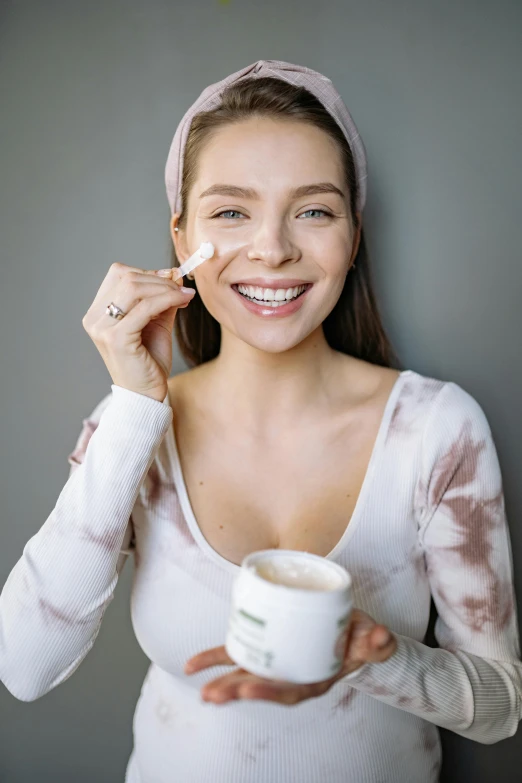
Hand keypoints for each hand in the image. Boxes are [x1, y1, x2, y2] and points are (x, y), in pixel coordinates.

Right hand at [82, 263, 193, 401]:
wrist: (146, 394)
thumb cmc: (149, 361)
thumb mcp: (156, 322)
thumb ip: (161, 298)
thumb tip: (174, 274)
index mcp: (98, 312)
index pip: (118, 274)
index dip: (146, 272)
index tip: (170, 280)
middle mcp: (94, 318)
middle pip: (126, 277)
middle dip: (159, 279)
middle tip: (181, 288)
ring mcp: (102, 328)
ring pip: (134, 288)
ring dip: (164, 288)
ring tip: (183, 296)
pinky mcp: (116, 338)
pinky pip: (145, 308)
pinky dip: (167, 299)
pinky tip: (182, 301)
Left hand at [184, 609, 396, 705]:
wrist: (351, 630)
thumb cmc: (360, 637)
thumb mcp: (371, 638)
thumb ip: (377, 641)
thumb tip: (381, 638)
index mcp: (315, 679)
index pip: (290, 692)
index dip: (269, 692)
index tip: (248, 690)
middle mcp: (291, 676)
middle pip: (261, 687)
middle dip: (236, 691)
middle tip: (214, 694)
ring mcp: (276, 663)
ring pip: (246, 674)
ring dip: (222, 681)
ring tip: (200, 686)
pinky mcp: (264, 647)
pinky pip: (237, 654)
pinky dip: (214, 658)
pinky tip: (191, 666)